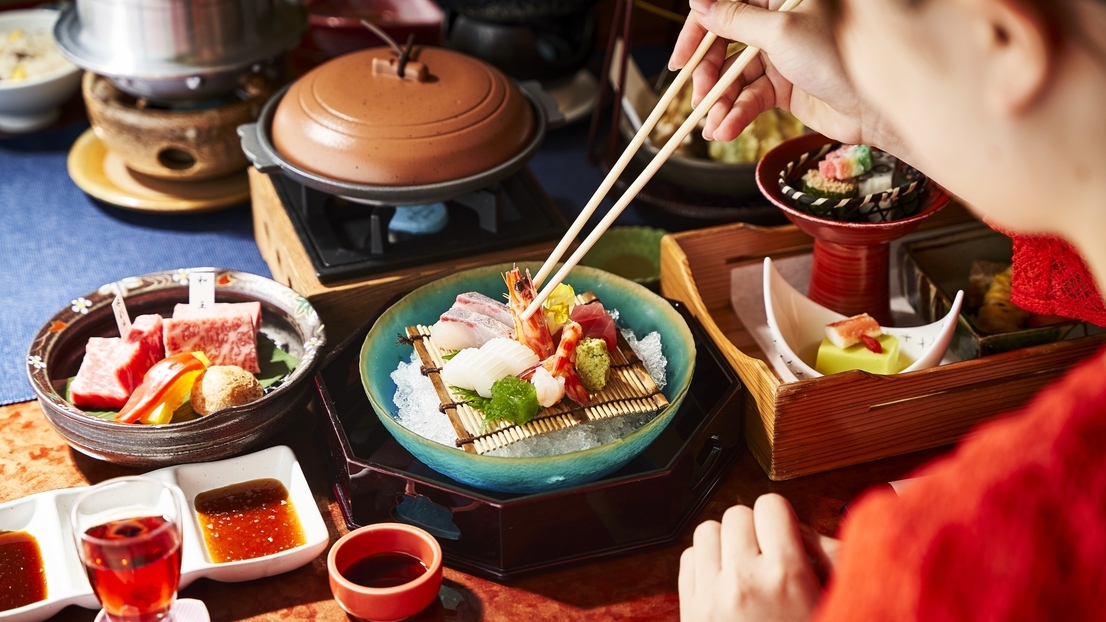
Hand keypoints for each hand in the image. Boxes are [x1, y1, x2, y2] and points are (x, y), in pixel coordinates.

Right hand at [668, 0, 907, 158]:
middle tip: (698, 100)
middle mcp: (776, 23)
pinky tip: (726, 130)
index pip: (725, 6)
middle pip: (724, 45)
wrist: (878, 103)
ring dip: (720, 104)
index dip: (698, 33)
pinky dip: (736, 116)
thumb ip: (736, 19)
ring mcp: (779, 56)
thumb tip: (698, 2)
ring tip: (713, 127)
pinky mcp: (784, 88)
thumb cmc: (842, 55)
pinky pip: (750, 99)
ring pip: (734, 78)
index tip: (680, 61)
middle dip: (709, 76)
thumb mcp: (782, 33)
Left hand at [678, 494, 829, 621]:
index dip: (780, 518)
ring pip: (707, 530)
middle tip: (766, 553)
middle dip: (753, 529)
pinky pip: (689, 559)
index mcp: (786, 577)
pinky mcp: (690, 610)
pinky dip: (704, 563)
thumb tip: (804, 531)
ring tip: (742, 566)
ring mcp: (711, 595)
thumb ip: (831, 560)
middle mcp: (744, 581)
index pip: (771, 505)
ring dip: (725, 542)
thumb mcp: (836, 600)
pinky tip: (723, 582)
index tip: (785, 534)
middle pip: (737, 514)